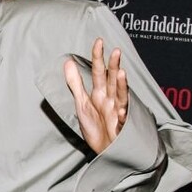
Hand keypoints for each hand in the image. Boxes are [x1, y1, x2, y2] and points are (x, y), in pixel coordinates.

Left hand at [64, 37, 127, 152]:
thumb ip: (75, 83)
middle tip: (116, 51)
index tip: (99, 41)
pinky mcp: (122, 126)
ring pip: (121, 95)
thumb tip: (67, 61)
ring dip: (121, 85)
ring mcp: (117, 111)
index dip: (98, 57)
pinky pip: (123, 120)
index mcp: (99, 93)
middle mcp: (110, 99)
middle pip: (112, 79)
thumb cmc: (94, 127)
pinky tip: (120, 111)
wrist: (104, 149)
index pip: (99, 71)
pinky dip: (123, 115)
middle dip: (114, 66)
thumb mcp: (81, 104)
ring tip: (121, 73)